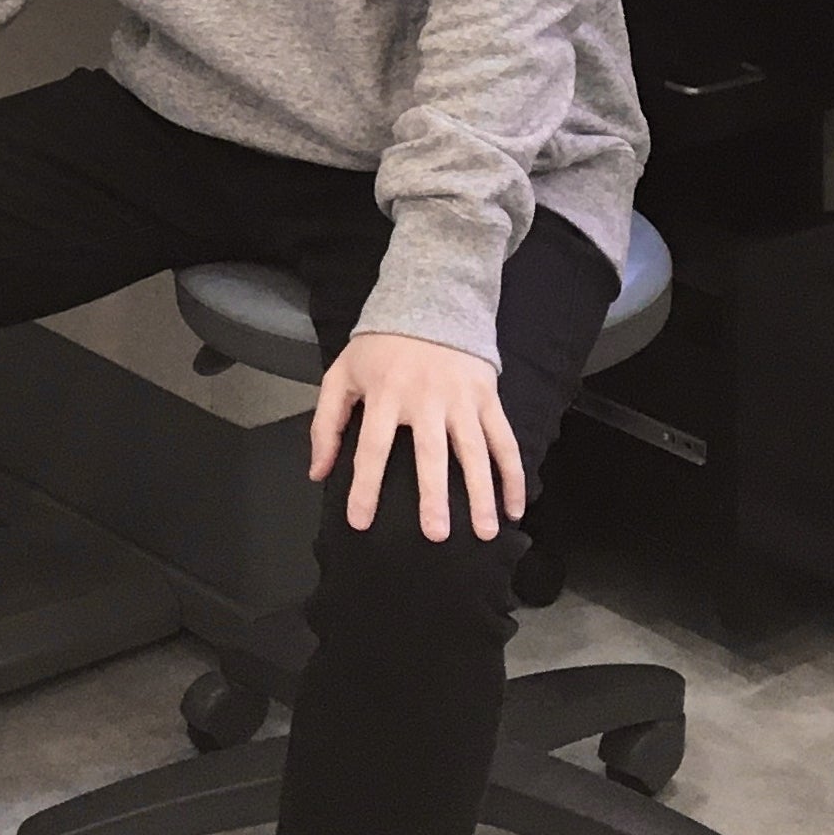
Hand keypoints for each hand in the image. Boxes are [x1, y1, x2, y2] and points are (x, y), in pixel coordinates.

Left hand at [308, 333, 522, 542]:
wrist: (431, 300)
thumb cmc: (380, 347)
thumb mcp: (342, 374)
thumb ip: (326, 422)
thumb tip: (317, 472)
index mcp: (385, 393)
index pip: (372, 447)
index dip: (365, 486)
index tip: (361, 522)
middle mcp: (425, 398)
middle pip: (431, 454)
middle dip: (434, 496)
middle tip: (437, 534)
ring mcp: (461, 399)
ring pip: (475, 451)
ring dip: (482, 493)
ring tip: (486, 531)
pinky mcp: (487, 398)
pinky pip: (504, 440)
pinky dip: (514, 474)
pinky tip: (515, 506)